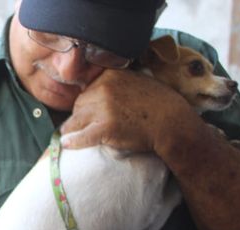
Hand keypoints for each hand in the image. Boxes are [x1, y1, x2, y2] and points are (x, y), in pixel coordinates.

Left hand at [60, 69, 190, 153]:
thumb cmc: (157, 104)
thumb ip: (115, 83)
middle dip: (80, 116)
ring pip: (76, 121)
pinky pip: (80, 137)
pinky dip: (72, 142)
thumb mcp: (135, 81)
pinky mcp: (104, 128)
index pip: (87, 90)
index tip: (88, 112)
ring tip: (72, 136)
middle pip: (78, 105)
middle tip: (84, 127)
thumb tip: (94, 90)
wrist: (172, 123)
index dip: (87, 104)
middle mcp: (104, 88)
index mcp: (110, 75)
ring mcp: (103, 108)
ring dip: (74, 129)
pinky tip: (67, 144)